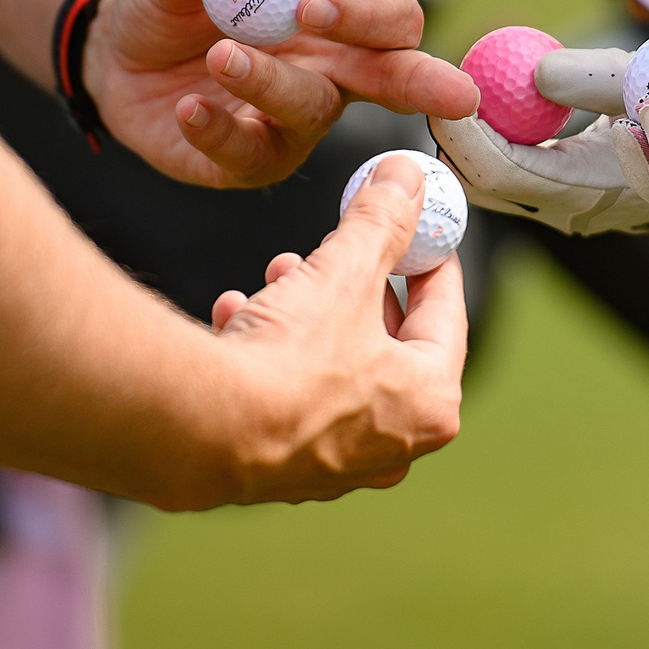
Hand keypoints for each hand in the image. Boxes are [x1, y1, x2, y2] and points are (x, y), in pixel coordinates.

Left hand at [85, 0, 481, 187]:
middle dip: (429, 85)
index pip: (386, 13)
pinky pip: (252, 154)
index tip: (314, 6)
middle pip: (396, 77)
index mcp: (336, 12)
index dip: (364, 12)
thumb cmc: (176, 4)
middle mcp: (332, 69)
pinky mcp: (252, 158)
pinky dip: (220, 131)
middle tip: (458, 95)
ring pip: (313, 110)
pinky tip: (188, 110)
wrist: (125, 56)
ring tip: (220, 56)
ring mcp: (295, 119)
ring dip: (272, 83)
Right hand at [194, 156, 465, 502]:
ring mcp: (337, 465)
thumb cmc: (287, 362)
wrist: (203, 431)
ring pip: (331, 368)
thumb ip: (381, 220)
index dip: (429, 258)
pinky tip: (234, 317)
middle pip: (385, 342)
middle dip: (355, 285)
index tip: (418, 228)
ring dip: (304, 313)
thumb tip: (406, 177)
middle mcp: (393, 446)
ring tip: (275, 277)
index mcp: (430, 401)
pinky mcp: (282, 470)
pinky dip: (266, 355)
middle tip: (338, 249)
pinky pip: (286, 398)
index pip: (445, 313)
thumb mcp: (344, 271)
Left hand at [426, 43, 648, 233]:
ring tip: (457, 82)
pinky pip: (530, 167)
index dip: (459, 132)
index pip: (504, 172)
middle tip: (429, 80)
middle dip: (454, 137)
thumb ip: (606, 77)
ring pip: (506, 178)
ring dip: (478, 134)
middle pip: (489, 183)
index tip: (435, 84)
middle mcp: (589, 210)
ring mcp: (589, 206)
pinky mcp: (592, 191)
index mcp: (607, 191)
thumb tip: (537, 73)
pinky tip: (503, 93)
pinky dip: (509, 133)